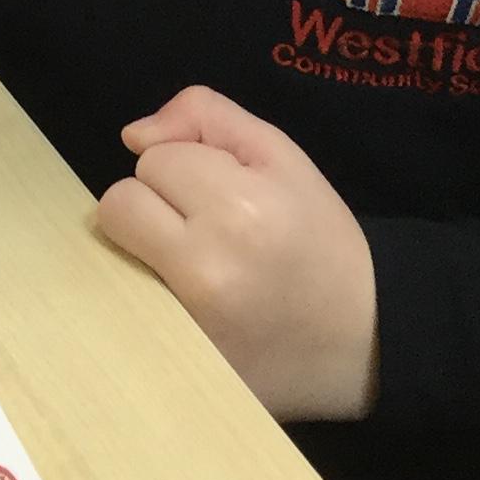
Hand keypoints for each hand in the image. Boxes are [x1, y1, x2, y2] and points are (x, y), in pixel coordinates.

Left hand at [93, 85, 378, 422]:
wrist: (363, 340)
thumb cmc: (320, 240)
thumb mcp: (282, 157)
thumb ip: (207, 118)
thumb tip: (133, 135)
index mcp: (239, 208)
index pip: (154, 161)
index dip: (186, 168)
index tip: (225, 193)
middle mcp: (206, 268)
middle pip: (119, 204)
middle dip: (155, 203)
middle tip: (205, 227)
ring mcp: (188, 322)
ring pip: (115, 255)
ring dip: (146, 250)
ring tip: (201, 264)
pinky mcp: (179, 361)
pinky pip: (129, 307)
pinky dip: (152, 296)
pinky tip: (196, 304)